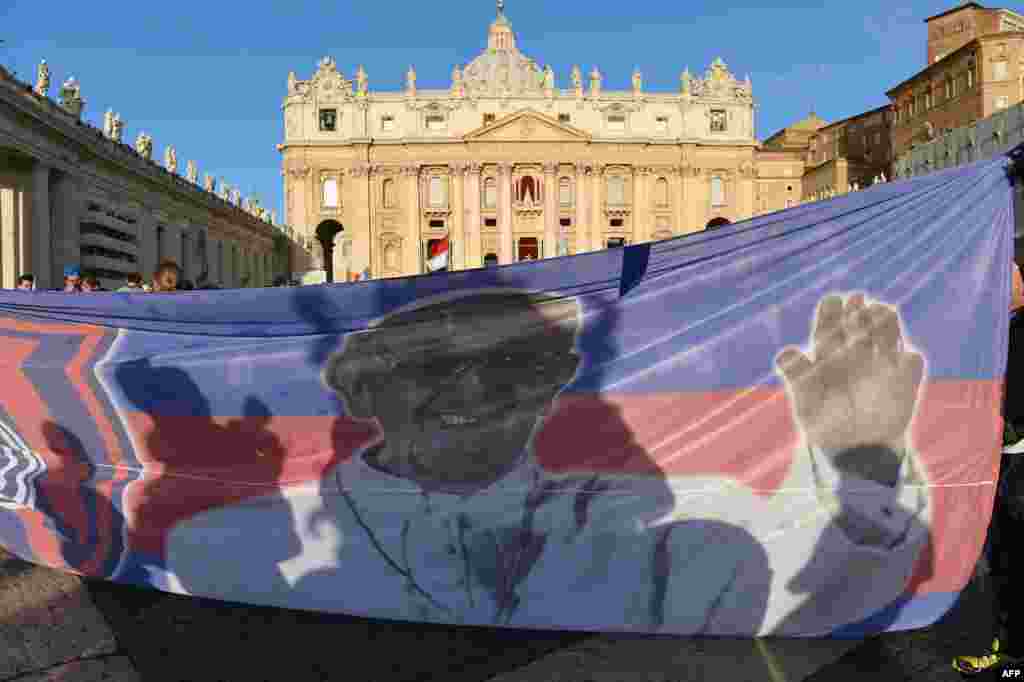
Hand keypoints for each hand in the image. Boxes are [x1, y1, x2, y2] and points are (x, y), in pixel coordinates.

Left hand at [776, 294, 923, 453]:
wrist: (856, 449)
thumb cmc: (825, 423)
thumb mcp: (806, 404)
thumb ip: (798, 378)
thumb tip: (784, 354)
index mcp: (829, 353)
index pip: (830, 325)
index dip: (831, 311)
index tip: (833, 301)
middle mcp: (857, 352)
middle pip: (860, 322)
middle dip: (858, 310)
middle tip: (857, 301)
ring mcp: (883, 363)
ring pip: (888, 333)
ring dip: (886, 322)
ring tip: (881, 314)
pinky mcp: (905, 379)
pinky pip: (911, 363)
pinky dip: (907, 359)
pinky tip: (901, 359)